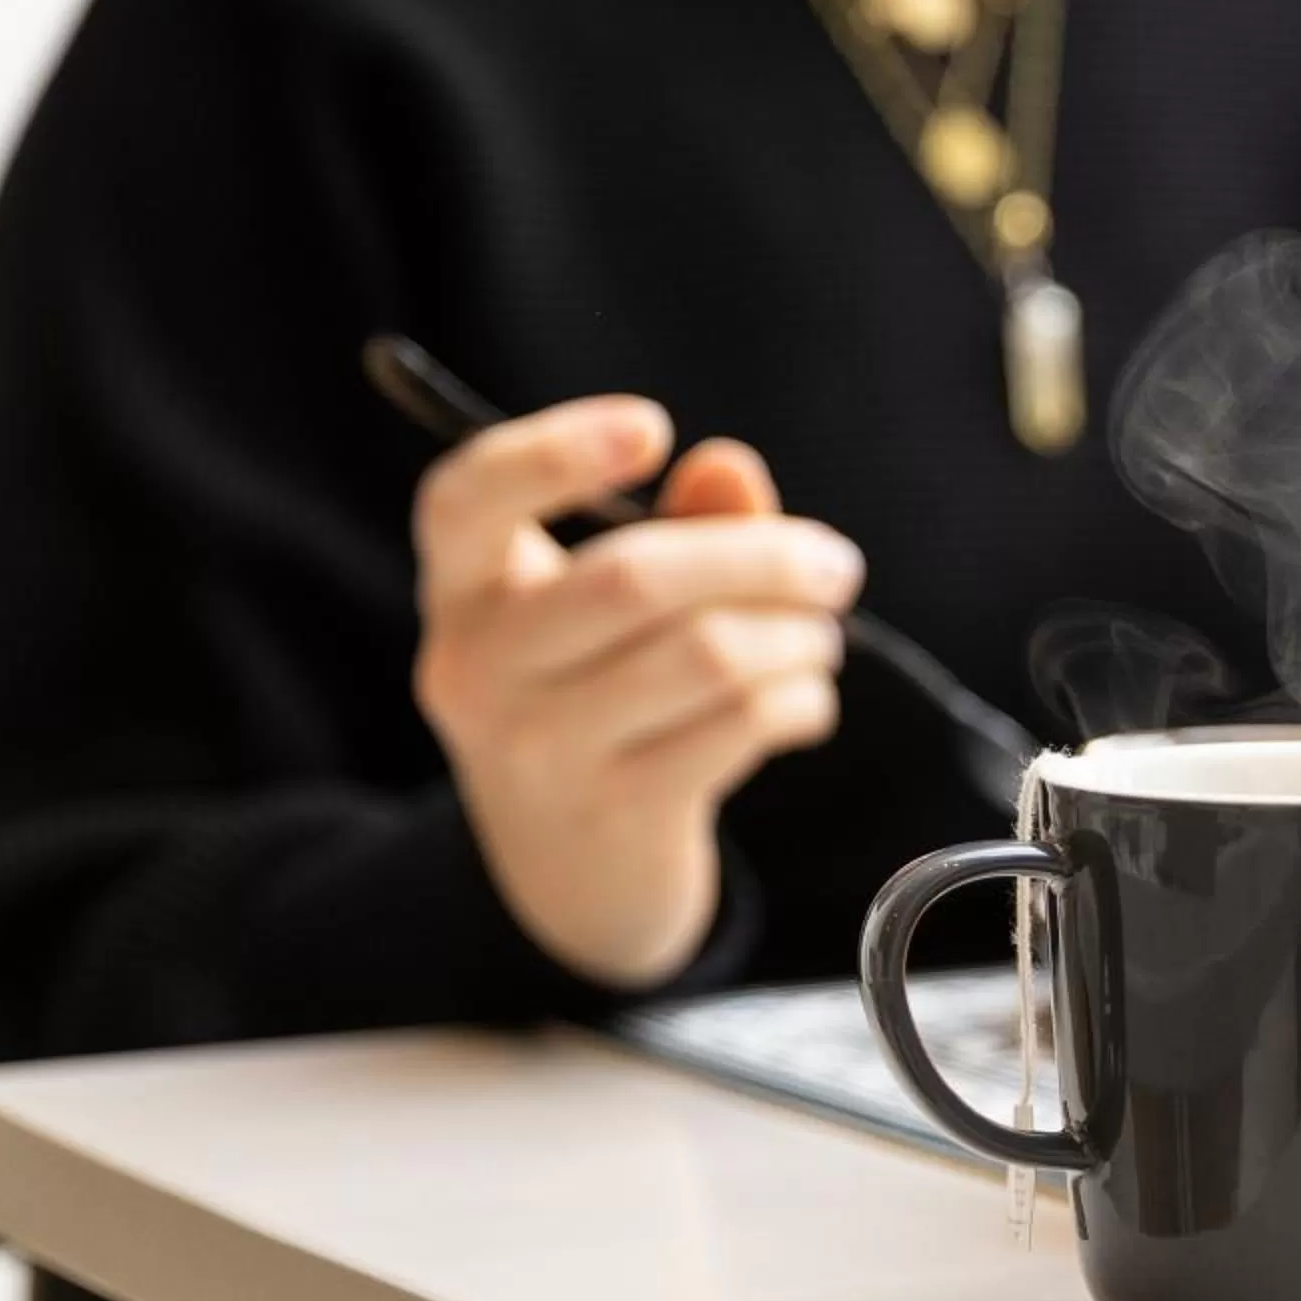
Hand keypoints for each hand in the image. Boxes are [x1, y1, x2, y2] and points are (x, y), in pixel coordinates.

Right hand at [412, 396, 864, 987]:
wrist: (573, 875)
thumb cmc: (601, 699)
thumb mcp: (616, 611)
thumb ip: (678, 526)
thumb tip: (729, 465)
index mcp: (464, 591)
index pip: (465, 500)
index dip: (551, 451)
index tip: (652, 425)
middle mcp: (477, 667)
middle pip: (631, 577)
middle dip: (764, 559)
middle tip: (836, 567)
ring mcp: (539, 748)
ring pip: (706, 654)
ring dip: (798, 638)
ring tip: (822, 641)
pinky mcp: (615, 812)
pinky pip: (740, 724)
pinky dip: (801, 700)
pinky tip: (806, 701)